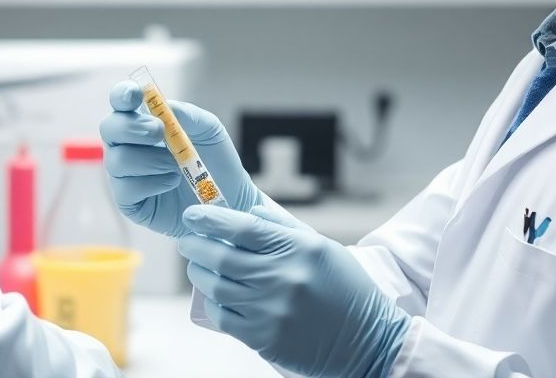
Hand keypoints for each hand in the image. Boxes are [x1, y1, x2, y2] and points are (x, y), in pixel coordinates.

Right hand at [99, 81, 261, 237]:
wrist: (229, 196)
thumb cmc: (214, 160)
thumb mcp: (208, 129)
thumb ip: (187, 114)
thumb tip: (165, 106)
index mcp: (143, 121)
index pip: (121, 103)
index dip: (122, 95)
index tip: (135, 95)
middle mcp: (128, 145)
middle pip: (109, 128)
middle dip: (132, 128)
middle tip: (158, 132)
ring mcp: (126, 174)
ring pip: (116, 160)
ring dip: (149, 160)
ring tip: (176, 166)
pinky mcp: (130, 201)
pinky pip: (126, 189)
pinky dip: (151, 182)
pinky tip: (171, 182)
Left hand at [177, 204, 408, 377]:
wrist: (367, 342)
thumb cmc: (345, 290)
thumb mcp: (322, 248)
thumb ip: (284, 226)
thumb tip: (247, 212)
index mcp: (299, 250)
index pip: (243, 228)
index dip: (211, 219)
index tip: (192, 214)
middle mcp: (283, 278)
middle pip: (222, 257)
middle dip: (196, 245)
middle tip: (188, 240)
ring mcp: (271, 310)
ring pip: (217, 286)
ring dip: (199, 273)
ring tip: (197, 266)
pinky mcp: (264, 339)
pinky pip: (224, 316)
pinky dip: (213, 302)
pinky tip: (215, 295)